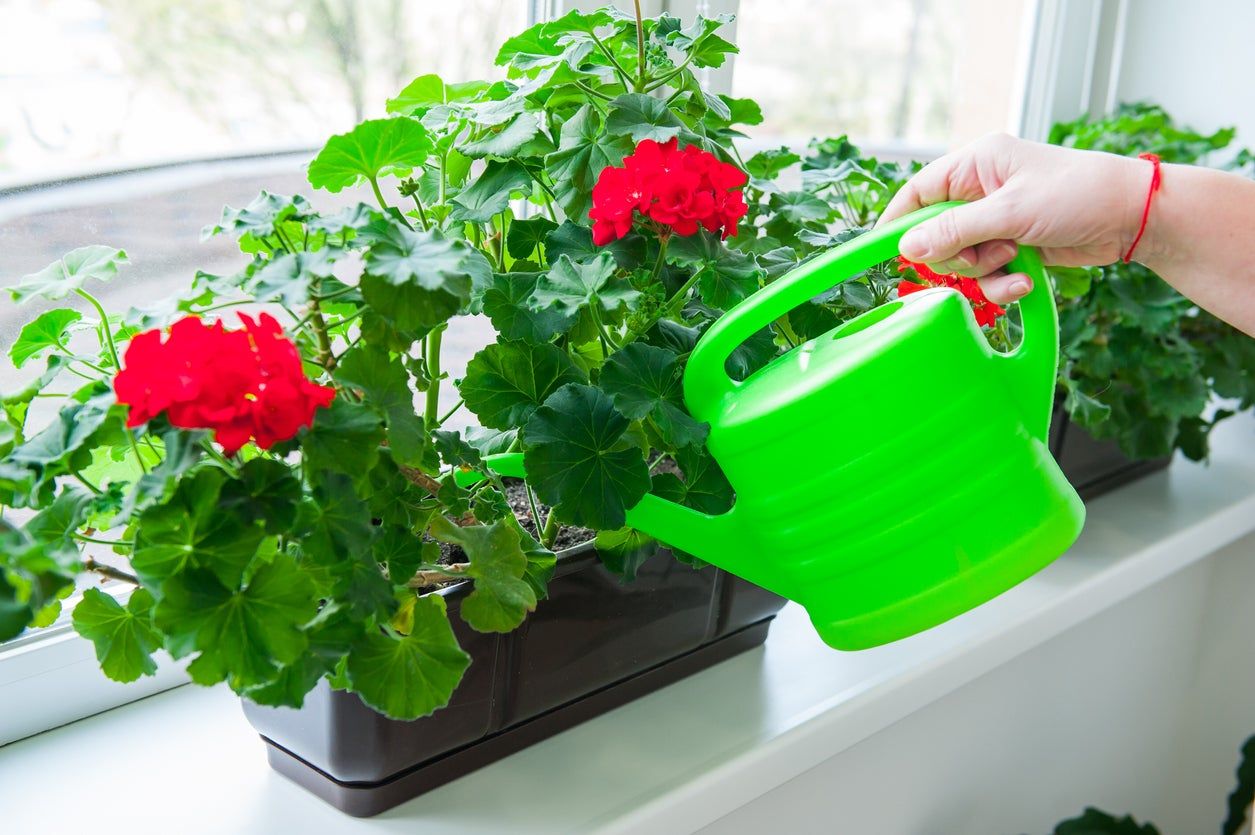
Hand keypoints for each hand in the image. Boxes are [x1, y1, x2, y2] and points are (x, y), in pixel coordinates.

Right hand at [878, 133, 1150, 304]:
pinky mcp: (1014, 245)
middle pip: (935, 235)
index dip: (899, 221)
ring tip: (1015, 261)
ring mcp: (997, 220)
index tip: (884, 250)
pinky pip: (988, 274)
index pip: (917, 191)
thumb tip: (907, 247)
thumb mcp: (1010, 212)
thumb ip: (955, 230)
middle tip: (985, 256)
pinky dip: (1003, 283)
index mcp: (976, 164)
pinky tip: (1026, 280)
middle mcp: (982, 190)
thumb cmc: (1077, 195)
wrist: (1132, 217)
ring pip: (962, 260)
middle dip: (957, 255)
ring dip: (984, 272)